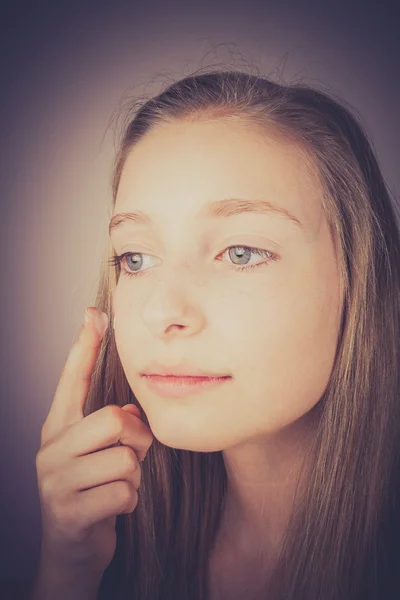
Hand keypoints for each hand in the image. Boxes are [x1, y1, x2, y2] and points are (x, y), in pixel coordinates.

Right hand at [35, 307, 152, 575]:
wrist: (72, 549)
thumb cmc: (92, 489)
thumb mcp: (100, 453)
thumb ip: (114, 426)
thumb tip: (131, 413)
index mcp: (59, 427)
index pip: (72, 378)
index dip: (84, 345)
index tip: (94, 313)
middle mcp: (51, 448)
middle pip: (113, 420)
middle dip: (136, 440)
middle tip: (132, 455)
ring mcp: (56, 481)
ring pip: (125, 460)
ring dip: (132, 477)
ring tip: (115, 486)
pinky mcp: (69, 512)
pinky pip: (123, 493)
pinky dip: (128, 502)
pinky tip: (112, 509)